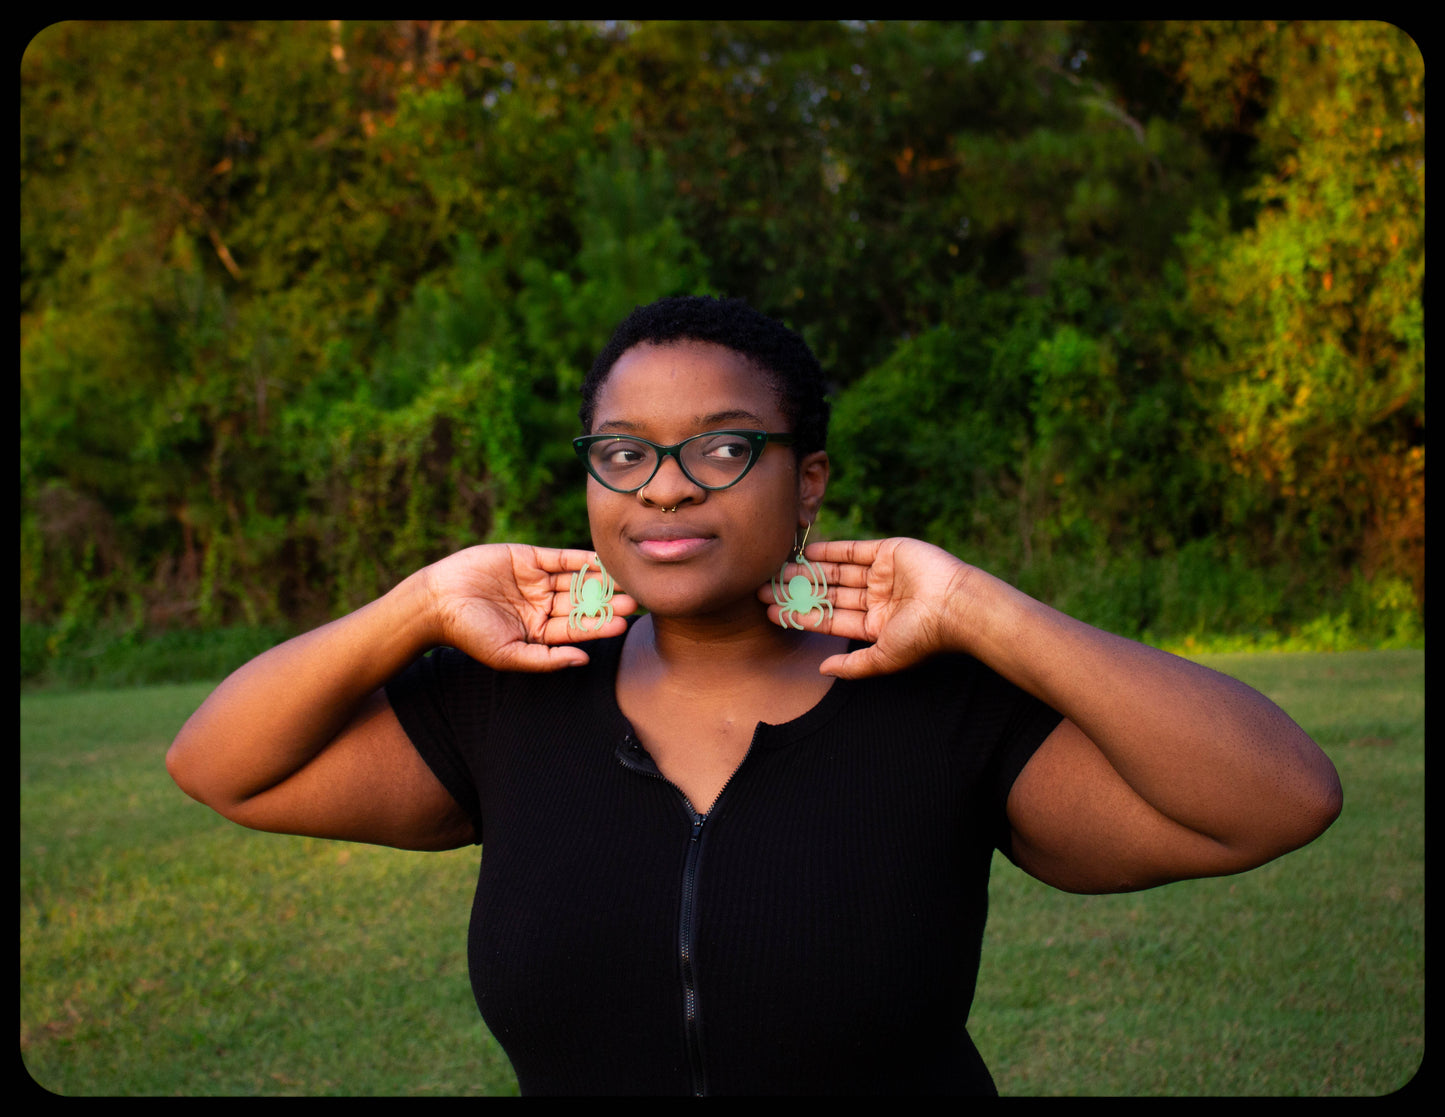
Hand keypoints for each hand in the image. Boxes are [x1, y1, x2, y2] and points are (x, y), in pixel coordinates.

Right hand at [423, 544, 636, 671]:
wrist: (437, 601)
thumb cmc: (469, 634)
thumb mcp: (509, 655)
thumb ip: (546, 660)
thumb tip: (583, 661)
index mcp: (540, 631)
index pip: (576, 629)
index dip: (599, 626)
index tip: (622, 624)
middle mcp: (542, 605)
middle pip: (581, 603)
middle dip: (606, 602)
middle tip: (634, 600)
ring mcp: (537, 581)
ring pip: (575, 580)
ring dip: (599, 581)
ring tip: (624, 581)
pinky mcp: (528, 557)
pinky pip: (560, 558)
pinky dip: (581, 558)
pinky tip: (602, 560)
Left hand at [761, 537, 977, 678]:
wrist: (955, 605)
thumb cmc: (923, 636)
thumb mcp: (883, 658)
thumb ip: (852, 666)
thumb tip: (822, 669)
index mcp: (875, 625)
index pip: (829, 619)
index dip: (801, 615)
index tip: (771, 612)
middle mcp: (877, 599)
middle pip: (828, 593)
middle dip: (798, 592)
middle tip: (765, 588)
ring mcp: (882, 574)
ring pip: (837, 571)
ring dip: (808, 571)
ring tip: (778, 571)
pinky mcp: (889, 552)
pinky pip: (854, 550)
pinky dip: (831, 549)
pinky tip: (806, 553)